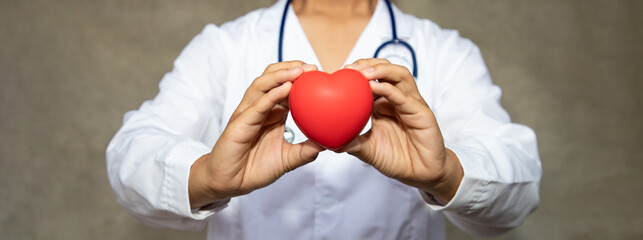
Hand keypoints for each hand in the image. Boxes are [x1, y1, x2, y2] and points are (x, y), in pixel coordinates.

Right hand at [189, 61, 323, 207]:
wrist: (230, 183)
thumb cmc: (254, 168)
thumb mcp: (287, 159)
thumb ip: (306, 151)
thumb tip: (327, 144)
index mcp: (272, 113)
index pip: (285, 87)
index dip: (300, 78)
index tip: (319, 74)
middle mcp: (259, 108)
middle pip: (272, 78)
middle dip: (292, 69)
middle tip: (312, 68)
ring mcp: (248, 114)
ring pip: (262, 85)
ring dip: (281, 75)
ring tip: (299, 70)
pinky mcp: (240, 124)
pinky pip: (256, 105)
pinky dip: (271, 95)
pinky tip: (286, 88)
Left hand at [339, 59, 463, 202]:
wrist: (420, 174)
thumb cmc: (397, 159)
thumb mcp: (368, 150)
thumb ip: (351, 143)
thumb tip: (328, 142)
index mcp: (384, 103)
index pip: (373, 78)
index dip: (358, 72)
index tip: (340, 72)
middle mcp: (398, 99)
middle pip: (386, 69)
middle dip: (368, 64)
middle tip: (349, 68)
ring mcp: (412, 104)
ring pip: (400, 75)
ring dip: (381, 70)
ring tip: (362, 73)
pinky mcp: (422, 113)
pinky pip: (405, 97)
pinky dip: (390, 89)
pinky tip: (375, 87)